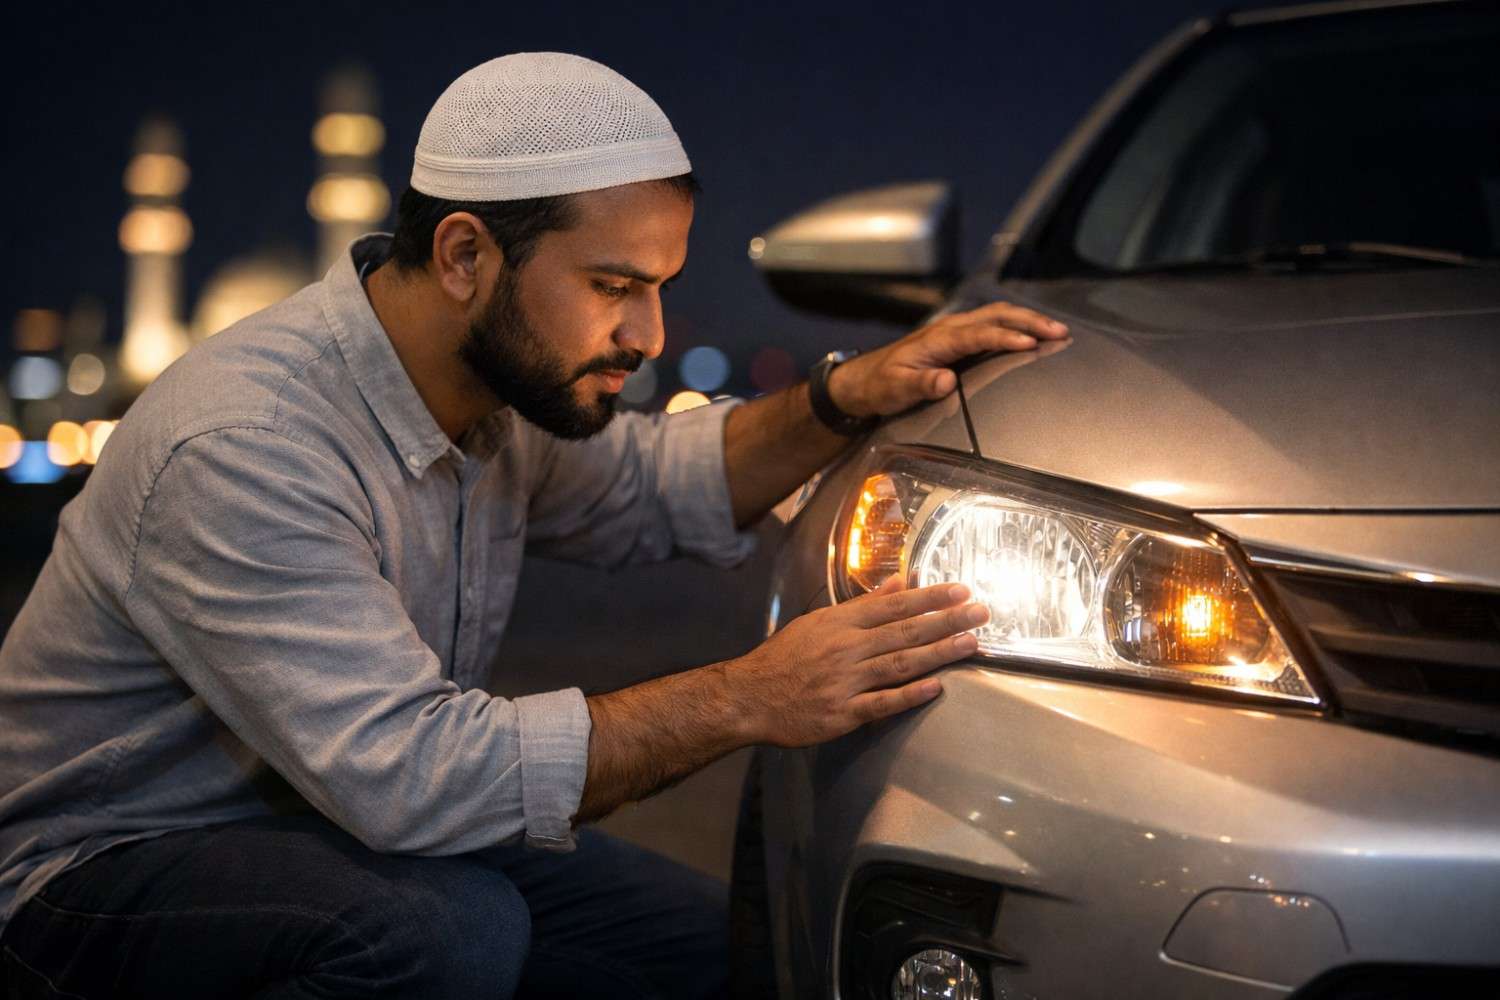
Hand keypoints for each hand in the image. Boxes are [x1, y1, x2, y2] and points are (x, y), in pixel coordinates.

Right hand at [728, 577, 989, 747]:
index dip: (930, 597)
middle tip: (980, 613)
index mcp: (840, 623)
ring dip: (939, 653)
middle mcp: (846, 648)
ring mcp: (845, 681)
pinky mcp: (842, 713)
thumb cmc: (784, 658)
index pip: (893, 605)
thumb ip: (863, 605)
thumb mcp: (819, 622)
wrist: (749, 696)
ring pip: (900, 664)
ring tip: (971, 643)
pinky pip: (882, 703)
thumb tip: (899, 583)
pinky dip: (910, 694)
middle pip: (905, 631)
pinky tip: (937, 686)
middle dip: (947, 621)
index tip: (961, 590)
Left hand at [828, 301, 1068, 417]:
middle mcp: (949, 328)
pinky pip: (993, 324)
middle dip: (1030, 321)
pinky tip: (1033, 332)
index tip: (1031, 343)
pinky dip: (1017, 324)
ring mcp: (955, 330)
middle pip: (996, 315)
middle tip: (1060, 331)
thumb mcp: (896, 389)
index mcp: (937, 339)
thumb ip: (921, 384)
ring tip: (1057, 330)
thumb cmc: (880, 385)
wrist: (864, 380)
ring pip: (998, 315)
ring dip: (1028, 320)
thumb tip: (946, 381)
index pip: (979, 334)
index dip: (1005, 338)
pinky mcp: (958, 338)